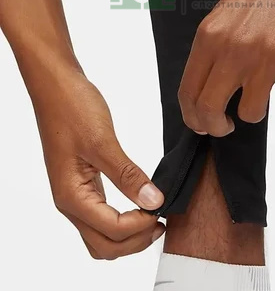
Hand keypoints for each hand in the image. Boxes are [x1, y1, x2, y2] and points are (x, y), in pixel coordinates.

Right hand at [32, 72, 164, 259]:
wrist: (56, 86)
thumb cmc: (72, 108)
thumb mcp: (103, 141)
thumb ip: (128, 175)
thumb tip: (153, 201)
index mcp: (71, 196)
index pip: (111, 231)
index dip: (140, 227)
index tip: (162, 210)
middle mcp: (70, 202)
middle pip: (104, 245)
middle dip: (135, 242)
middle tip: (162, 222)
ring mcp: (75, 193)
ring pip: (101, 235)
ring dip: (128, 235)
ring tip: (153, 217)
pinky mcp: (82, 183)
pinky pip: (100, 215)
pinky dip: (121, 220)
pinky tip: (139, 205)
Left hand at [179, 0, 274, 136]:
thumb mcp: (222, 19)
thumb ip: (214, 53)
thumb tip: (212, 92)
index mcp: (209, 39)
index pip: (188, 93)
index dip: (194, 117)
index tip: (204, 124)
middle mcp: (232, 49)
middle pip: (211, 111)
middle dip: (218, 127)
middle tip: (229, 124)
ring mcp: (265, 54)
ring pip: (253, 112)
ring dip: (259, 107)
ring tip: (266, 87)